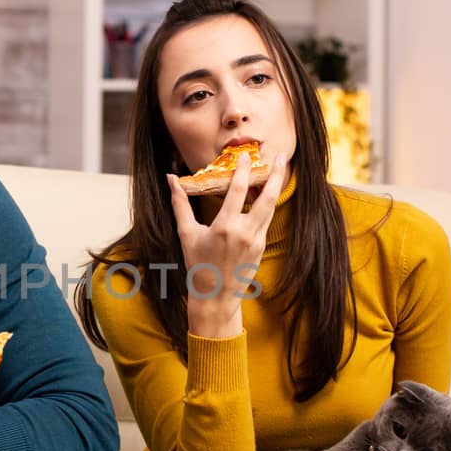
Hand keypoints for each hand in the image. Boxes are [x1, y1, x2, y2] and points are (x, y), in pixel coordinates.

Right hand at [168, 150, 286, 337]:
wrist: (216, 295)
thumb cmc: (198, 264)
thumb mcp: (186, 233)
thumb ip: (180, 204)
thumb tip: (171, 179)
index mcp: (224, 227)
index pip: (237, 191)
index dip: (243, 170)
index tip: (246, 155)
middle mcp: (244, 232)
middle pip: (266, 197)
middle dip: (274, 174)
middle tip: (279, 156)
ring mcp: (256, 240)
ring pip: (270, 207)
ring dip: (275, 186)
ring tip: (278, 169)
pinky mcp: (261, 246)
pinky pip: (267, 219)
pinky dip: (268, 203)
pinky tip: (267, 192)